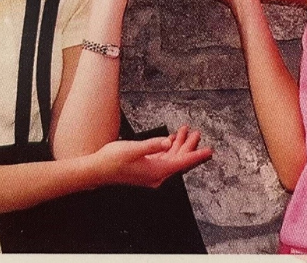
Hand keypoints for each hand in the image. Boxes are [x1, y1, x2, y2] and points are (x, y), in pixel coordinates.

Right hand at [94, 125, 212, 188]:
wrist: (97, 170)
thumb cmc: (112, 161)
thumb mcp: (133, 149)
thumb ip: (152, 145)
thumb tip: (168, 142)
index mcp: (156, 171)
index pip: (182, 163)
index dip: (196, 156)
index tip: (209, 151)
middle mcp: (156, 175)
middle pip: (178, 160)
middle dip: (189, 146)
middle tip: (196, 133)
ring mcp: (150, 173)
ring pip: (171, 158)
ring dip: (179, 145)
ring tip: (186, 132)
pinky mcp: (145, 169)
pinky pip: (163, 158)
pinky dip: (168, 148)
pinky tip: (171, 139)